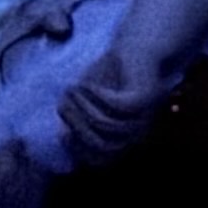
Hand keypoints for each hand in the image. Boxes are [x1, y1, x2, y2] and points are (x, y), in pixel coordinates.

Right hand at [57, 42, 185, 165]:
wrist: (137, 46)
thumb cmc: (109, 74)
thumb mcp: (88, 100)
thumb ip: (78, 120)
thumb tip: (65, 136)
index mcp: (124, 139)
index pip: (100, 161)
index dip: (77, 150)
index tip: (62, 130)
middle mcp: (137, 133)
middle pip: (102, 145)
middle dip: (76, 124)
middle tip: (62, 103)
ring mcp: (144, 116)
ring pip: (105, 124)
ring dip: (82, 105)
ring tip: (72, 88)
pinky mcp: (146, 97)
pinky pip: (115, 105)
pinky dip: (95, 93)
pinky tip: (85, 82)